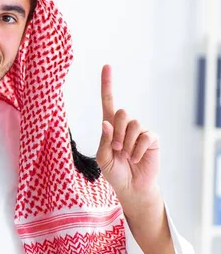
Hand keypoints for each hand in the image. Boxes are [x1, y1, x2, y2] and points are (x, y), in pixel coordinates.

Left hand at [96, 64, 160, 206]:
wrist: (131, 187)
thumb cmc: (114, 173)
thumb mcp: (102, 159)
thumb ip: (103, 141)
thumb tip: (106, 122)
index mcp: (110, 127)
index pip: (108, 102)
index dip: (107, 84)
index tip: (107, 66)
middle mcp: (126, 125)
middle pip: (122, 112)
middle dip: (116, 132)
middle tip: (116, 149)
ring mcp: (140, 131)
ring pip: (133, 124)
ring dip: (126, 142)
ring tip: (125, 155)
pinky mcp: (152, 139)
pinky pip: (144, 136)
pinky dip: (137, 149)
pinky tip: (135, 159)